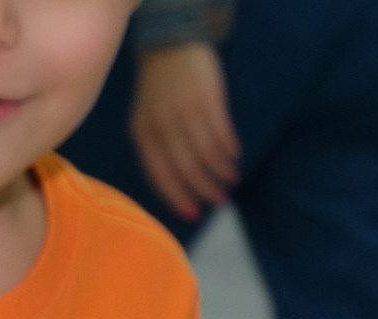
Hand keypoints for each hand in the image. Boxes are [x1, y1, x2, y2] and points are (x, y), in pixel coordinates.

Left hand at [130, 43, 238, 221]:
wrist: (170, 45)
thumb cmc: (158, 91)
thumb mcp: (146, 120)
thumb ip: (157, 148)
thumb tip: (179, 184)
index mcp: (143, 134)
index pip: (159, 174)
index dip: (176, 197)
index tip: (193, 214)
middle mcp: (162, 125)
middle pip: (185, 168)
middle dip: (203, 188)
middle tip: (219, 201)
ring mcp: (185, 111)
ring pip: (205, 152)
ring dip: (220, 171)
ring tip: (230, 179)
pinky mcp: (207, 97)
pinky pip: (220, 131)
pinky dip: (228, 148)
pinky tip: (234, 156)